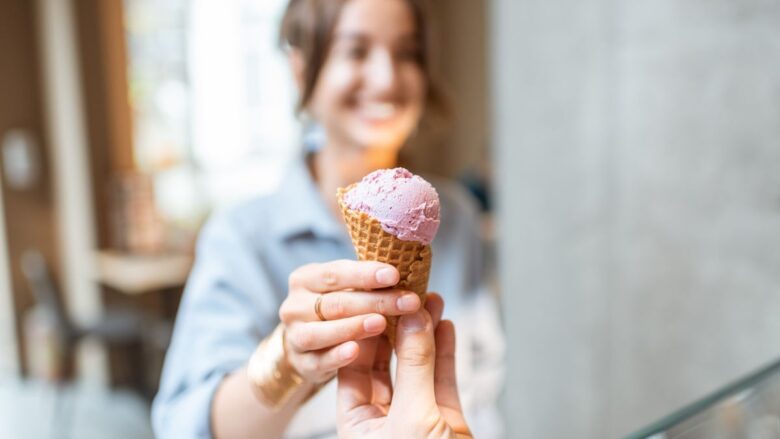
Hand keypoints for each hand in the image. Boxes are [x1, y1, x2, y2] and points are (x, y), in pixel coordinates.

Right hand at [278, 260, 421, 383]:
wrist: (310, 345)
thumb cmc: (338, 309)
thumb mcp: (348, 290)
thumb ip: (370, 284)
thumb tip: (411, 275)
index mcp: (307, 279)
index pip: (335, 273)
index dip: (365, 274)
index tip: (395, 275)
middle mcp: (295, 305)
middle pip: (335, 303)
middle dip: (374, 302)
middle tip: (408, 302)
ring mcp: (295, 336)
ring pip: (321, 332)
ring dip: (353, 327)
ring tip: (381, 324)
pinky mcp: (301, 364)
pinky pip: (319, 361)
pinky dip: (336, 356)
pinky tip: (355, 351)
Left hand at [337, 295, 472, 438]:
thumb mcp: (411, 416)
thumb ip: (414, 367)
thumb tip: (414, 320)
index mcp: (357, 422)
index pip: (354, 365)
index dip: (366, 330)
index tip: (378, 299)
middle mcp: (382, 417)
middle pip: (385, 361)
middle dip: (398, 326)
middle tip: (406, 294)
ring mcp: (414, 417)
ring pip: (416, 367)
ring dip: (425, 333)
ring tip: (431, 301)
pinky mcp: (444, 419)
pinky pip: (442, 379)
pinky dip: (445, 352)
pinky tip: (446, 326)